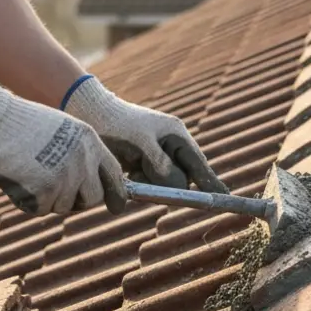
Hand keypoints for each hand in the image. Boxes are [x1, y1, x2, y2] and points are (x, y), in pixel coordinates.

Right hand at [0, 73, 127, 214]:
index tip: (116, 206)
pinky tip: (16, 180)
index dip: (116, 193)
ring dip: (48, 200)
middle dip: (79, 201)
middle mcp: (82, 160)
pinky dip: (28, 202)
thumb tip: (92, 184)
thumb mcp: (62, 131)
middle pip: (93, 197)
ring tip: (29, 176)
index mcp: (90, 142)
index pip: (114, 174)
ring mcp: (65, 177)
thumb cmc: (20, 124)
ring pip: (64, 206)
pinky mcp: (44, 191)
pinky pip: (41, 209)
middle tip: (58, 194)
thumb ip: (80, 155)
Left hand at [64, 76, 227, 192]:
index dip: (211, 183)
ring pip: (164, 183)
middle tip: (140, 176)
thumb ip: (161, 165)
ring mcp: (158, 154)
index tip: (223, 197)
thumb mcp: (140, 144)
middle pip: (182, 177)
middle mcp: (171, 145)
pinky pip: (150, 182)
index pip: (199, 164)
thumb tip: (177, 185)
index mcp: (177, 135)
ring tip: (131, 172)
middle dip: (165, 184)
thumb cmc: (115, 125)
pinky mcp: (144, 162)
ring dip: (149, 184)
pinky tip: (128, 173)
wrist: (87, 113)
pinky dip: (140, 183)